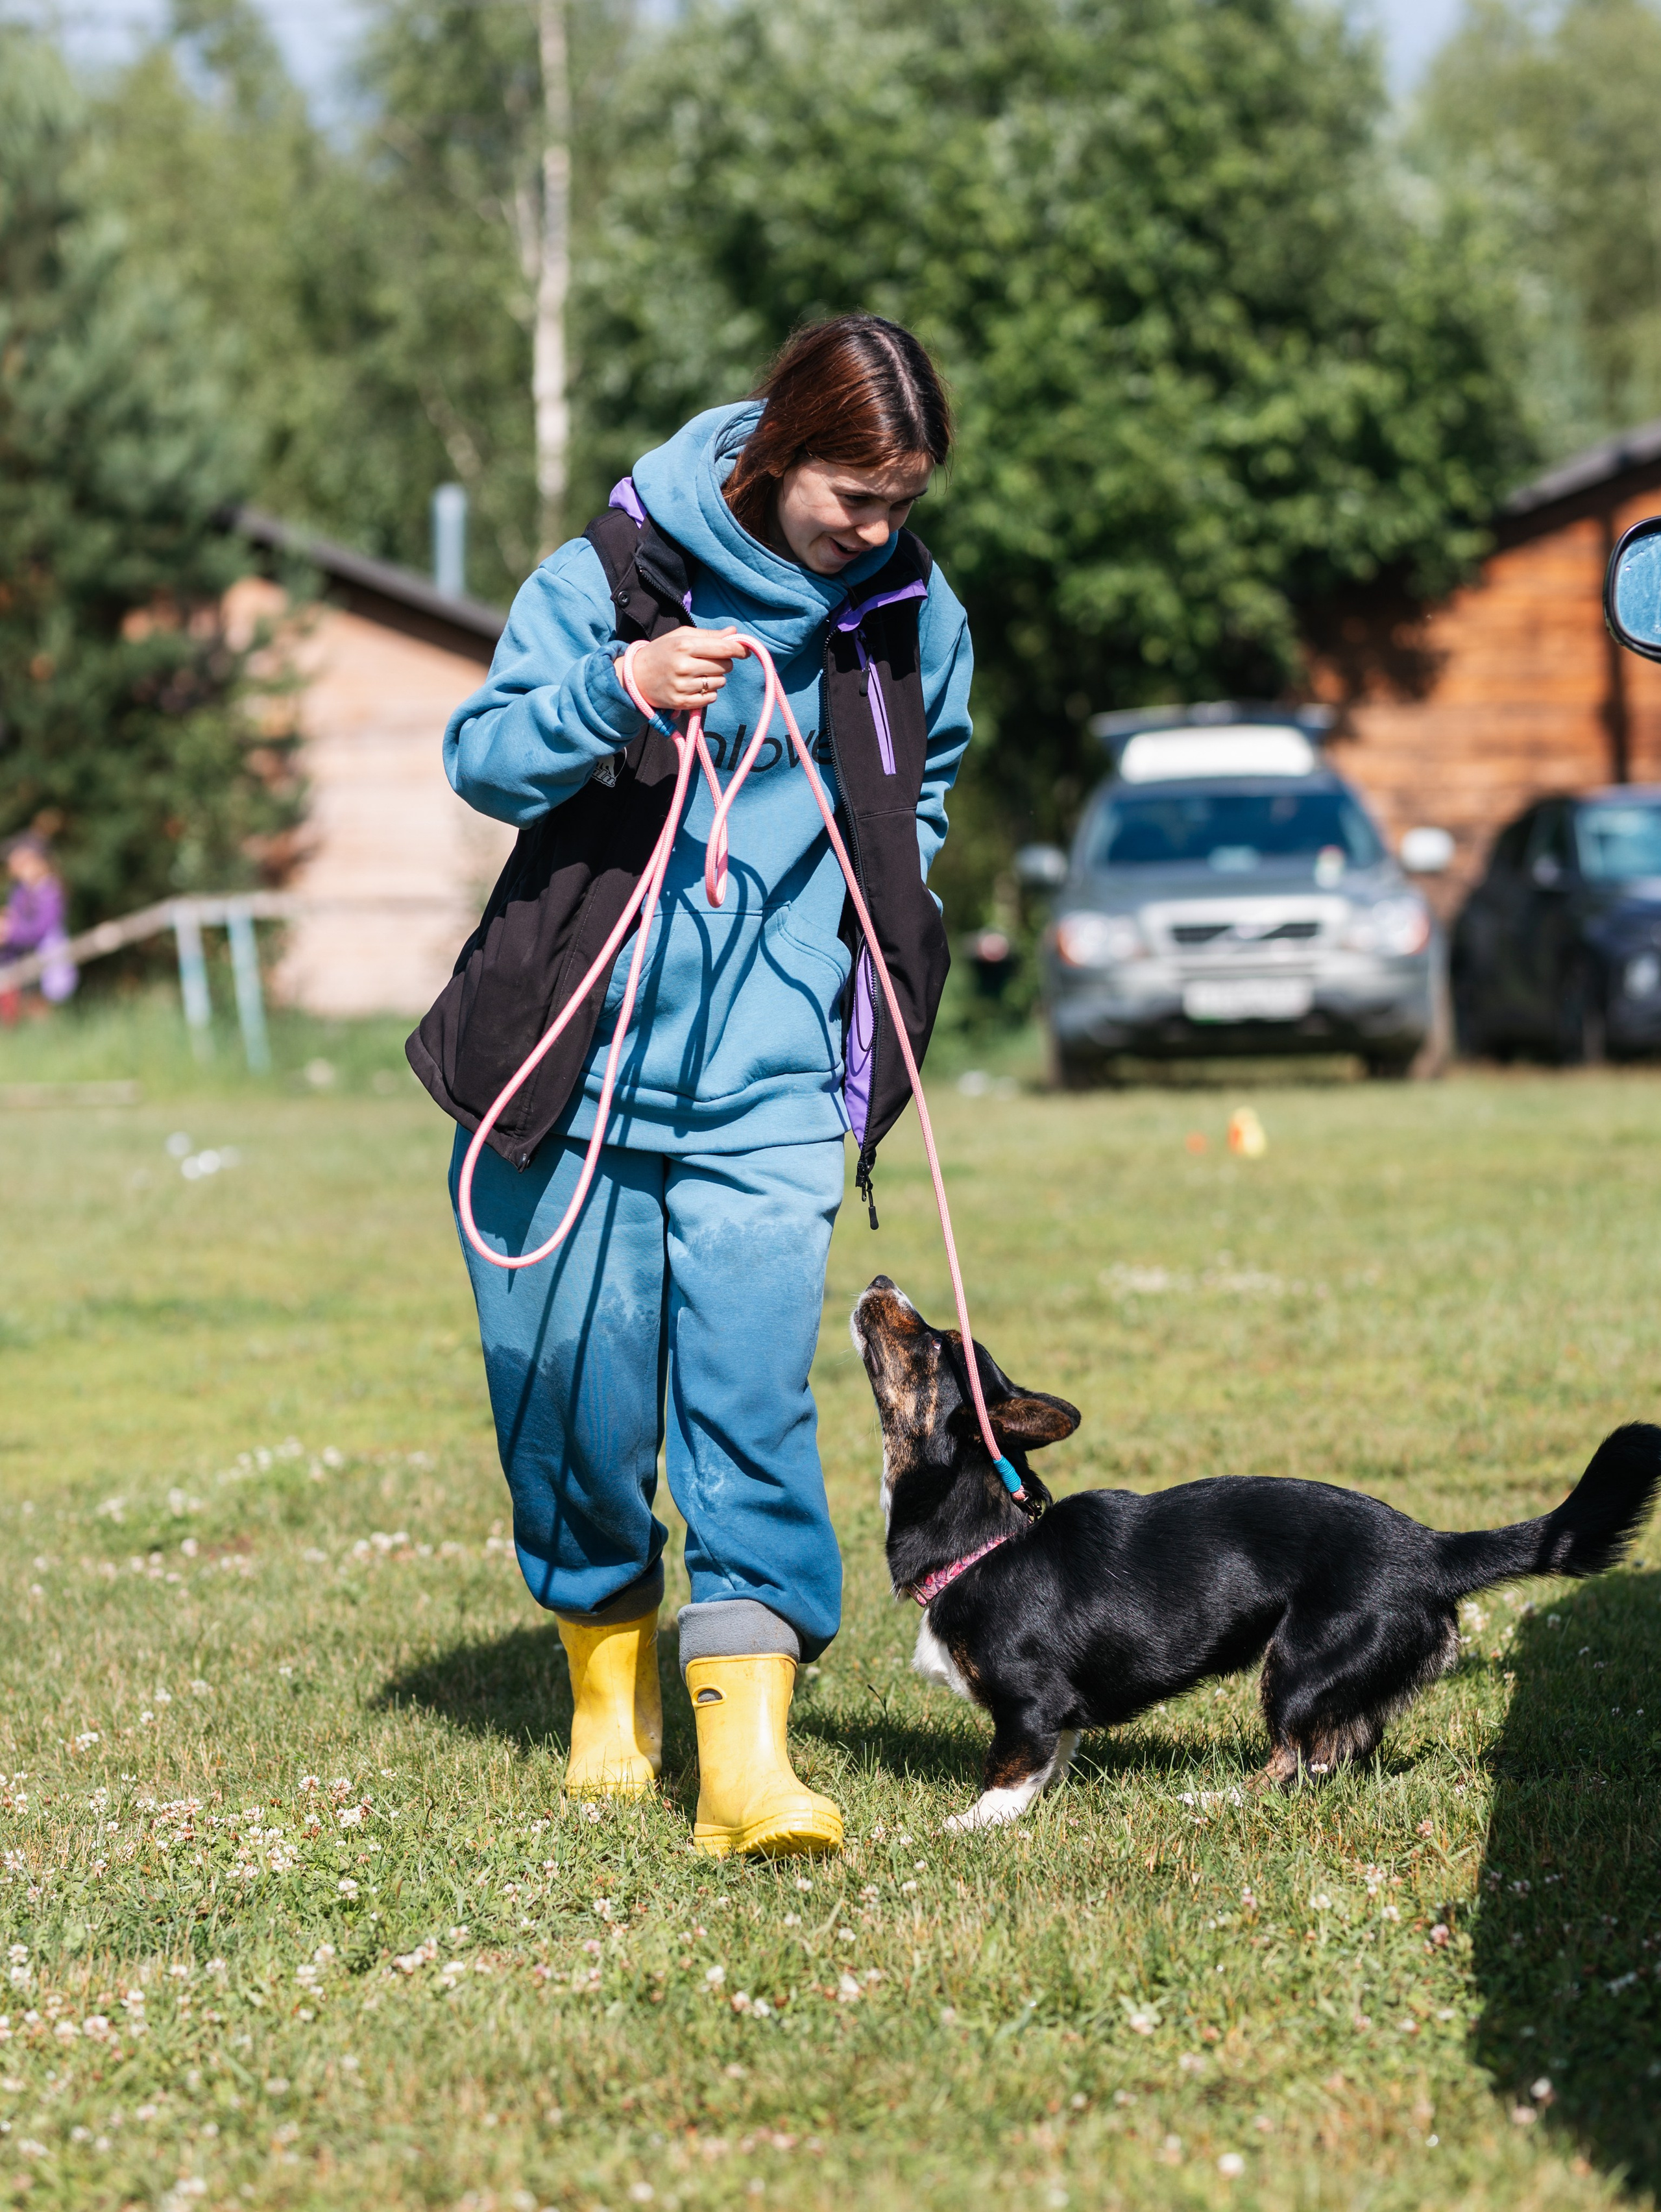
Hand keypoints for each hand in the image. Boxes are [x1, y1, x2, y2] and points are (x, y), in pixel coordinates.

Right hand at [628, 626, 747, 713]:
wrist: (635, 676)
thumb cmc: (662, 651)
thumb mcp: (681, 636)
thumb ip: (709, 635)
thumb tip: (735, 633)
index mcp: (684, 645)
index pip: (723, 649)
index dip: (739, 650)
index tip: (745, 651)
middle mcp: (684, 666)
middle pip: (725, 666)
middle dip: (724, 663)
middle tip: (710, 662)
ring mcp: (682, 686)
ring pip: (720, 683)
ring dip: (716, 679)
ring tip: (699, 674)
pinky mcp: (681, 702)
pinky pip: (711, 698)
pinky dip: (708, 693)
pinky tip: (696, 687)